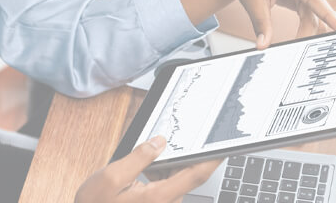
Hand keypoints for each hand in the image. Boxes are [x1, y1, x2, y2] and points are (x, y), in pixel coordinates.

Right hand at [76, 136, 219, 202]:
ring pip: (176, 181)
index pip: (196, 175)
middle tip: (172, 138)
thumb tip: (159, 142)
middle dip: (183, 156)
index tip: (223, 144)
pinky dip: (161, 175)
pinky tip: (146, 171)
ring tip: (151, 155)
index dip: (212, 158)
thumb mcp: (111, 176)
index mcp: (158, 197)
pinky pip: (167, 188)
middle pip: (187, 176)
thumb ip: (139, 157)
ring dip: (169, 166)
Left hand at [174, 0, 335, 48]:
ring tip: (298, 47)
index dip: (330, 15)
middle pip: (314, 13)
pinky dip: (304, 28)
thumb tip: (263, 45)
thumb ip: (260, 24)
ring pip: (313, 16)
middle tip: (298, 51)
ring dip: (306, 32)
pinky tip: (300, 39)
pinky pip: (309, 15)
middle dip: (307, 33)